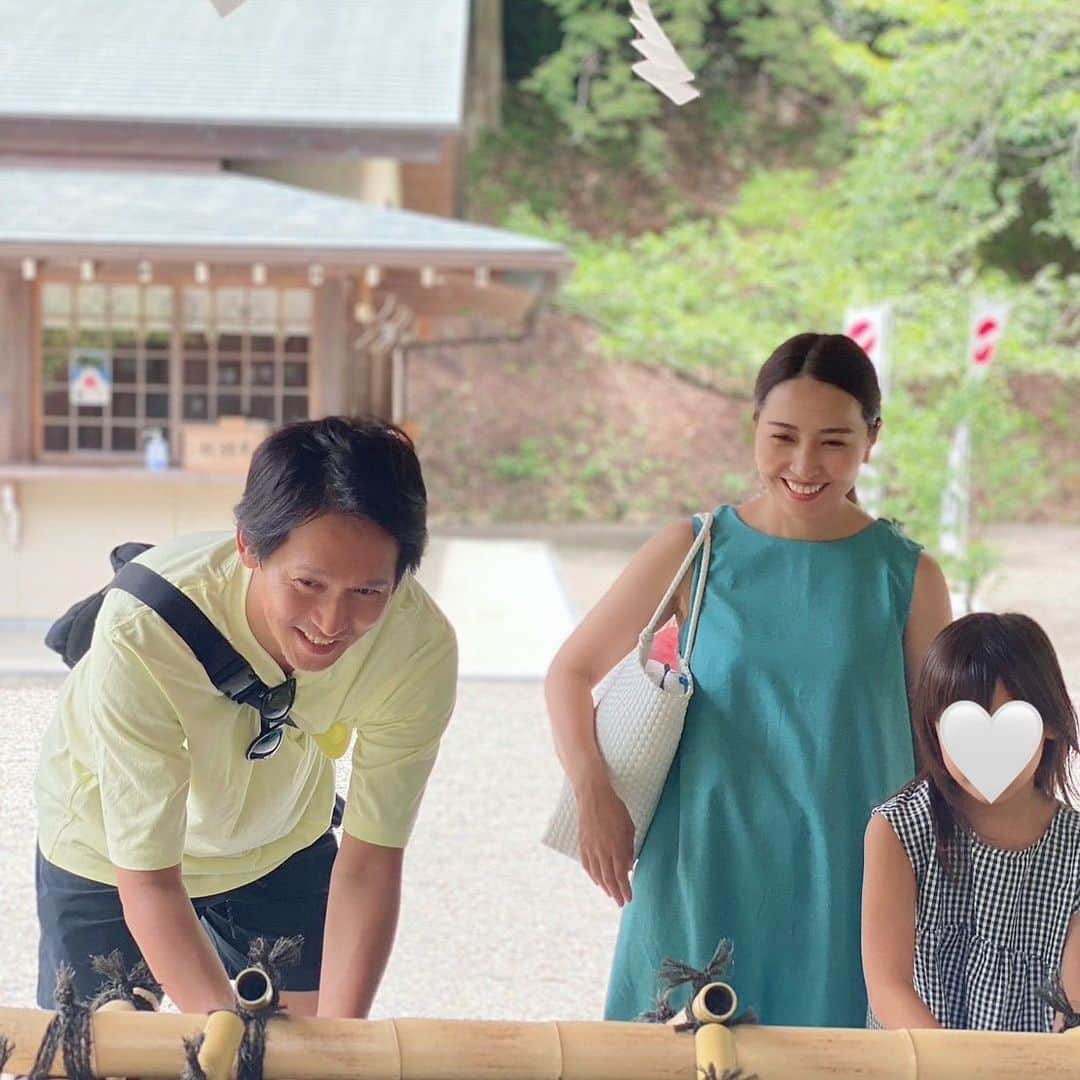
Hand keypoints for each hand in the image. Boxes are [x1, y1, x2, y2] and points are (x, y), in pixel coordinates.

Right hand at [575, 775, 634, 905]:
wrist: (593, 796)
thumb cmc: (615, 809)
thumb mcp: (629, 827)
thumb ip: (629, 848)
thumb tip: (629, 866)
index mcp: (616, 846)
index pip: (621, 875)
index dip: (625, 889)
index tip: (629, 899)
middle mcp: (602, 851)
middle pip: (608, 879)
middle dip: (615, 893)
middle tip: (621, 903)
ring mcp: (591, 848)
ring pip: (596, 874)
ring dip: (604, 887)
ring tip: (610, 894)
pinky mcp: (583, 844)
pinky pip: (587, 865)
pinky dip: (592, 875)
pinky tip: (596, 880)